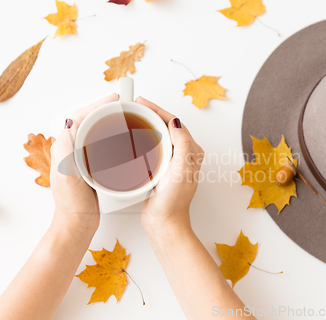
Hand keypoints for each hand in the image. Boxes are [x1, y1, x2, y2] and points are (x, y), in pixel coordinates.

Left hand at [50, 93, 118, 233]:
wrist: (77, 224)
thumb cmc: (72, 203)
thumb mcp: (67, 175)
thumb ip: (65, 149)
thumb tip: (68, 122)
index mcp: (63, 148)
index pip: (79, 116)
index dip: (97, 104)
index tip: (115, 99)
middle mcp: (70, 149)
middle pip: (87, 119)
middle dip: (104, 108)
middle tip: (122, 104)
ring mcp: (80, 157)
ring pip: (94, 130)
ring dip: (108, 120)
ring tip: (124, 115)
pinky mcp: (90, 166)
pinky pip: (100, 143)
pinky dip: (111, 135)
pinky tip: (122, 139)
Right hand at [135, 97, 203, 236]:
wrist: (164, 223)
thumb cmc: (173, 202)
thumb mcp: (180, 171)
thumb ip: (181, 145)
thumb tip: (175, 123)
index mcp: (191, 152)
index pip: (175, 123)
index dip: (159, 110)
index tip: (143, 102)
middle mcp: (184, 155)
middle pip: (168, 126)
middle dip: (153, 113)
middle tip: (136, 106)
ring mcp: (173, 162)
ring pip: (160, 135)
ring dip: (148, 124)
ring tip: (134, 116)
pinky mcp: (162, 169)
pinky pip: (153, 147)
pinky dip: (144, 138)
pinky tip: (134, 137)